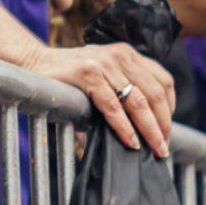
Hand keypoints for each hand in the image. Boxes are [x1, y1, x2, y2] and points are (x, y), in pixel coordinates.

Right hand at [26, 40, 174, 155]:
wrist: (35, 62)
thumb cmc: (71, 76)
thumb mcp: (103, 77)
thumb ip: (121, 94)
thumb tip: (141, 133)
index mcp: (128, 54)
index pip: (163, 80)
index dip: (170, 107)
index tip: (166, 129)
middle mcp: (121, 55)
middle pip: (155, 93)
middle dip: (163, 124)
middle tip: (164, 148)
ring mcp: (105, 62)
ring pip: (138, 101)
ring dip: (150, 130)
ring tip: (155, 149)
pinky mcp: (88, 73)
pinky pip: (113, 105)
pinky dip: (124, 127)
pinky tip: (131, 142)